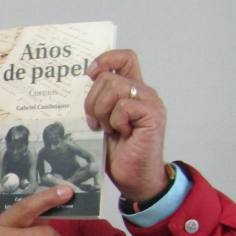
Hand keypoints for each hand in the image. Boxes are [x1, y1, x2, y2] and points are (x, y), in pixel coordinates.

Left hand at [85, 50, 168, 201]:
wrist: (134, 178)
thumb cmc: (119, 153)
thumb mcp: (102, 121)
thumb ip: (99, 100)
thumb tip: (82, 83)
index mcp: (132, 91)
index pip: (124, 57)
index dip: (105, 59)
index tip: (90, 74)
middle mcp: (144, 92)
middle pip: (109, 76)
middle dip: (92, 100)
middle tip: (96, 122)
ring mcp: (150, 102)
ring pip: (114, 88)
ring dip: (103, 112)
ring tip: (109, 129)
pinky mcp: (153, 114)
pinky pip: (123, 106)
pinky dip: (116, 122)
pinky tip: (122, 134)